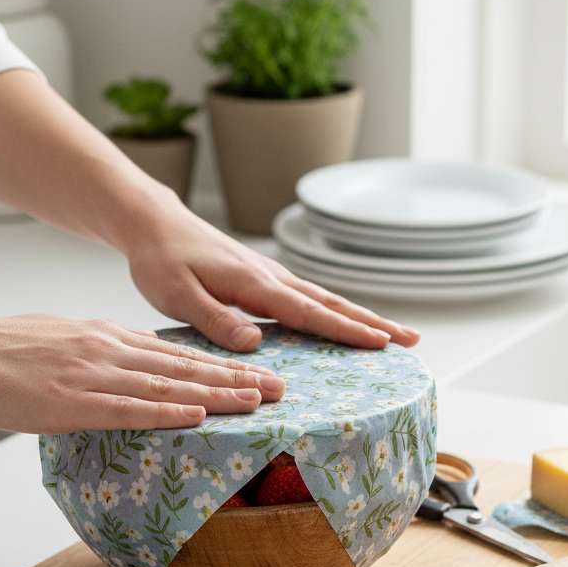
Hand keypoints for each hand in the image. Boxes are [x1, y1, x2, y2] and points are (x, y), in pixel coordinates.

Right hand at [0, 311, 285, 432]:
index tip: (257, 372)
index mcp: (107, 337)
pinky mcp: (68, 401)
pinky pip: (126, 408)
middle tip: (280, 387)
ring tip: (257, 401)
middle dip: (237, 377)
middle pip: (186, 366)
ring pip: (168, 385)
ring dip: (217, 393)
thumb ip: (100, 353)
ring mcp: (91, 374)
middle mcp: (109, 349)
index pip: (177, 353)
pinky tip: (198, 415)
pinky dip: (166, 411)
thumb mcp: (60, 339)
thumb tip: (130, 362)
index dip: (221, 363)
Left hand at [124, 193, 421, 353]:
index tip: (382, 343)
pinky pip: (310, 299)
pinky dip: (336, 311)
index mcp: (254, 284)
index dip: (346, 330)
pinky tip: (348, 323)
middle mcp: (271, 278)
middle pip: (332, 303)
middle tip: (412, 340)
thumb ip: (215, 319)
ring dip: (362, 317)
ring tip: (394, 335)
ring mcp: (272, 277)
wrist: (155, 224)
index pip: (309, 312)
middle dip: (373, 323)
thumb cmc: (161, 260)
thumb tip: (256, 342)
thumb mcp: (177, 294)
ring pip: (326, 299)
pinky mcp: (265, 280)